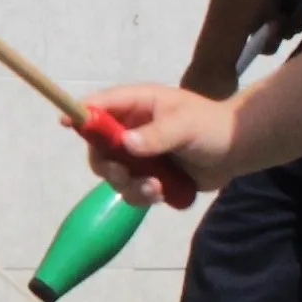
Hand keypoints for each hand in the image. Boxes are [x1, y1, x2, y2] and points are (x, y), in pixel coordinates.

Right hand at [74, 82, 228, 205]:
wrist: (235, 151)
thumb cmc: (211, 127)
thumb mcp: (186, 125)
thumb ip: (157, 134)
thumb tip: (125, 144)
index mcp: (138, 105)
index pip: (102, 105)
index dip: (82, 114)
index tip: (65, 123)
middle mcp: (131, 129)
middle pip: (98, 147)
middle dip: (107, 165)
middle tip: (122, 174)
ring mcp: (138, 154)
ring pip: (113, 174)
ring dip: (129, 185)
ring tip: (155, 188)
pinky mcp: (148, 176)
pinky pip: (131, 190)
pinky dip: (142, 196)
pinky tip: (162, 194)